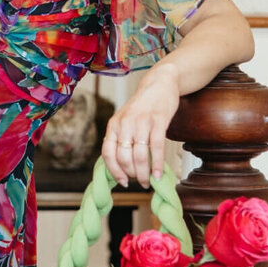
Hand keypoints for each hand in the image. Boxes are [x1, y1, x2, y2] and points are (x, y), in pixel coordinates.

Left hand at [101, 62, 180, 186]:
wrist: (159, 84)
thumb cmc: (142, 107)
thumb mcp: (125, 120)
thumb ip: (122, 139)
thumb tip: (122, 167)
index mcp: (114, 125)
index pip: (108, 152)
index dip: (114, 170)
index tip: (123, 181)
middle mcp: (124, 123)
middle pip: (124, 157)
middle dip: (132, 174)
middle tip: (141, 182)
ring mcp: (141, 122)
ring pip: (139, 155)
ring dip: (144, 173)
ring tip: (149, 181)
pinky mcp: (158, 120)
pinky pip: (156, 147)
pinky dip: (157, 164)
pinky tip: (159, 174)